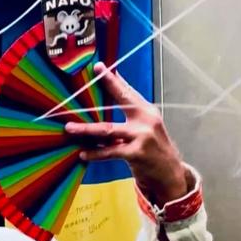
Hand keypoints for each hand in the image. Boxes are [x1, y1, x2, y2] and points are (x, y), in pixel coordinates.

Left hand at [65, 62, 189, 204]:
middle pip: (121, 100)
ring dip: (86, 129)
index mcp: (147, 111)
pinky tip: (83, 154)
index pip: (128, 91)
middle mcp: (146, 120)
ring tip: (70, 128)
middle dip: (105, 88)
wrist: (170, 173)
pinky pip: (109, 151)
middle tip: (83, 84)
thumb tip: (112, 95)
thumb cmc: (153, 148)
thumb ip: (131, 112)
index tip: (99, 67)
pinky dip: (95, 153)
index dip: (113, 79)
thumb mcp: (146, 126)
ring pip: (107, 130)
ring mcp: (141, 136)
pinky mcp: (136, 153)